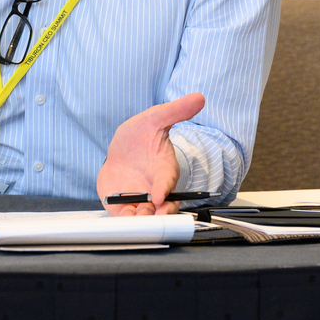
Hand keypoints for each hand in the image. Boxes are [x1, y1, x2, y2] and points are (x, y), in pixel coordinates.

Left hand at [97, 92, 204, 215]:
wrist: (120, 151)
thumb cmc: (140, 136)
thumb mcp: (155, 118)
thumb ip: (175, 110)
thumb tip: (198, 97)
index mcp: (164, 168)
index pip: (168, 180)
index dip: (164, 188)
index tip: (158, 195)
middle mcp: (154, 188)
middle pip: (163, 207)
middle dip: (159, 214)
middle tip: (151, 215)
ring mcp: (139, 199)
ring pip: (145, 217)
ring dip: (142, 220)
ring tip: (135, 220)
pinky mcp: (123, 206)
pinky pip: (125, 218)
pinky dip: (124, 222)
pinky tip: (121, 221)